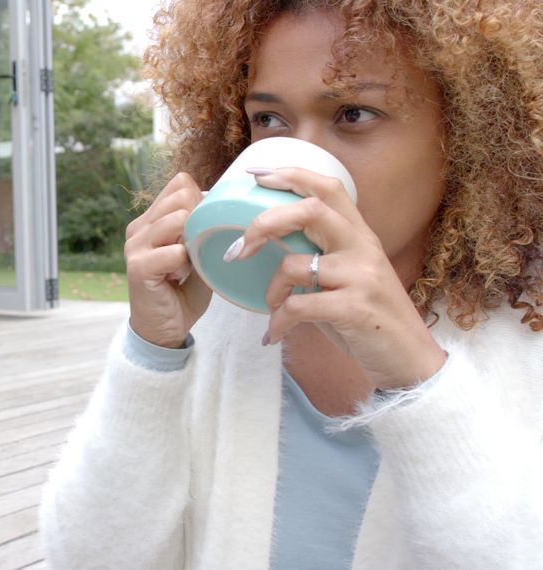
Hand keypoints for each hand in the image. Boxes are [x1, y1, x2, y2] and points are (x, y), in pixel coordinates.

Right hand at [125, 173, 212, 347]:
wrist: (164, 330)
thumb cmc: (182, 291)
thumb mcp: (195, 252)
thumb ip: (199, 227)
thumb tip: (218, 202)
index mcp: (150, 220)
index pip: (180, 184)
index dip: (201, 202)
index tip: (201, 231)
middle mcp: (138, 228)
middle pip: (181, 196)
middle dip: (199, 221)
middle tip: (193, 251)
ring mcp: (135, 246)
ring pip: (178, 219)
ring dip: (191, 243)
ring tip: (185, 264)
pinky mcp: (137, 266)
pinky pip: (175, 252)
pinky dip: (185, 265)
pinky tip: (177, 279)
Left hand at [230, 167, 446, 389]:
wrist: (408, 360)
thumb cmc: (367, 318)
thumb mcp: (349, 276)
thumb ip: (320, 254)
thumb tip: (267, 240)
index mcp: (360, 235)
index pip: (329, 188)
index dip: (291, 175)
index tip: (256, 176)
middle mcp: (363, 248)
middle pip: (310, 210)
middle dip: (265, 223)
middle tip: (238, 248)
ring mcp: (361, 276)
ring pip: (294, 264)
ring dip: (271, 291)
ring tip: (273, 310)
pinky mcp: (355, 308)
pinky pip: (297, 306)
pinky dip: (278, 322)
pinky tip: (274, 335)